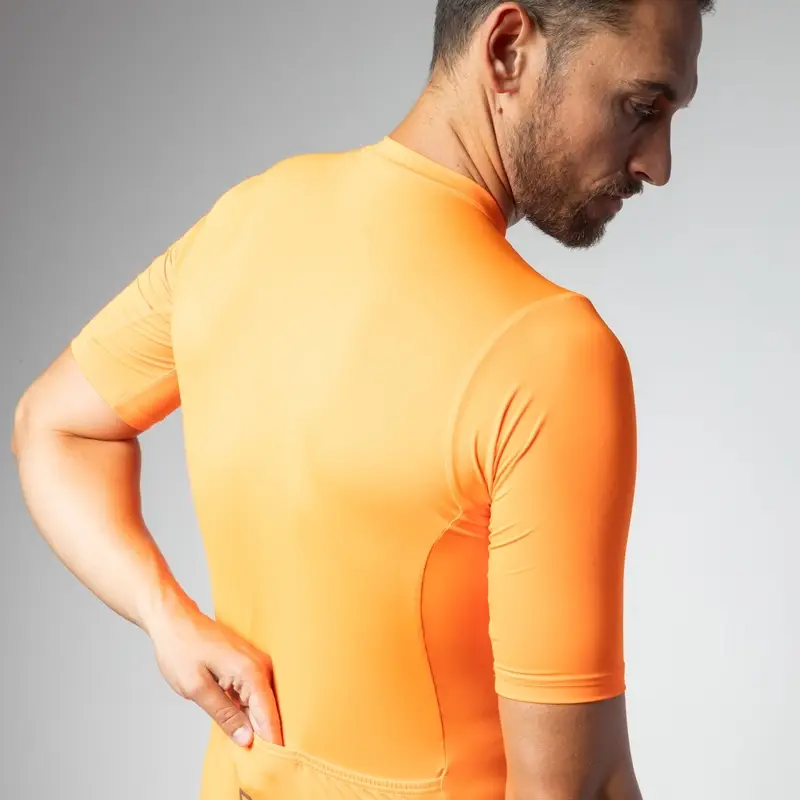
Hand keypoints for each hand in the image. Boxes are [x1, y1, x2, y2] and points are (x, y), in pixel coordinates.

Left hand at [146, 594, 282, 747]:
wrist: (174, 618)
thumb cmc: (181, 648)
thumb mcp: (197, 688)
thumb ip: (224, 715)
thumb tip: (247, 740)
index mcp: (251, 671)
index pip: (269, 716)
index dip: (271, 743)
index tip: (270, 766)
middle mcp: (261, 666)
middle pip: (270, 711)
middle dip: (264, 736)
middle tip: (254, 761)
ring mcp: (256, 664)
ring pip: (263, 704)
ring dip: (256, 724)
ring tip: (247, 747)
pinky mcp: (248, 665)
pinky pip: (254, 694)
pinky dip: (248, 711)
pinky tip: (238, 724)